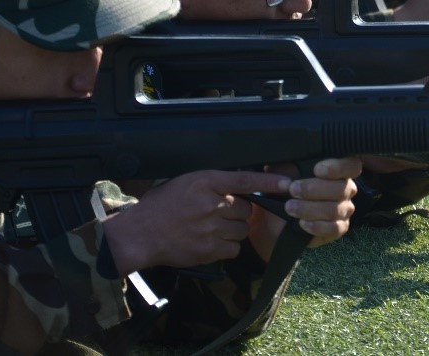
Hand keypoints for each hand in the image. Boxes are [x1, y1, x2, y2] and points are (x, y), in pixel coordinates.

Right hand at [102, 169, 292, 273]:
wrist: (140, 234)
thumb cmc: (161, 206)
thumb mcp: (185, 182)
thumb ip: (212, 183)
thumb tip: (237, 186)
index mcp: (206, 181)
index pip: (246, 179)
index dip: (270, 181)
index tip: (288, 183)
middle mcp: (212, 203)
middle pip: (247, 208)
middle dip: (239, 212)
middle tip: (221, 213)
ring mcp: (212, 228)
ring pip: (242, 229)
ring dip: (233, 230)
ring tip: (213, 228)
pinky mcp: (210, 250)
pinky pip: (234, 248)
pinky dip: (227, 247)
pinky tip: (211, 242)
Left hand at [252, 157, 361, 254]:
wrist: (276, 216)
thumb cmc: (282, 188)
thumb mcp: (280, 172)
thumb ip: (284, 168)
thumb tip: (287, 173)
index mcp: (337, 169)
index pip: (351, 165)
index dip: (338, 167)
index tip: (317, 170)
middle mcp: (345, 188)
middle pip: (342, 188)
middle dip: (314, 189)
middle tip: (293, 190)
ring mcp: (344, 209)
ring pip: (335, 209)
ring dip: (310, 209)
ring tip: (290, 207)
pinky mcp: (339, 228)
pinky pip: (334, 228)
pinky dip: (317, 226)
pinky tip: (302, 223)